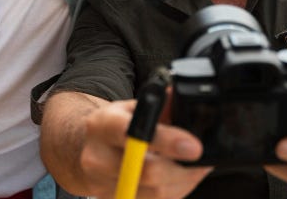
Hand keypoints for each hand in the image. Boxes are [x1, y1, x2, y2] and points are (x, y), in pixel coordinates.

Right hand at [80, 99, 212, 198]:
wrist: (85, 151)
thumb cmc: (114, 126)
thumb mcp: (131, 107)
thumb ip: (159, 104)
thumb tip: (183, 98)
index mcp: (103, 125)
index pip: (134, 133)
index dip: (166, 141)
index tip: (194, 147)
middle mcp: (98, 156)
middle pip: (148, 171)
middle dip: (183, 169)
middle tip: (201, 158)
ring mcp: (103, 183)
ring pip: (156, 192)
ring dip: (184, 181)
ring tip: (194, 167)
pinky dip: (175, 190)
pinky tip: (179, 177)